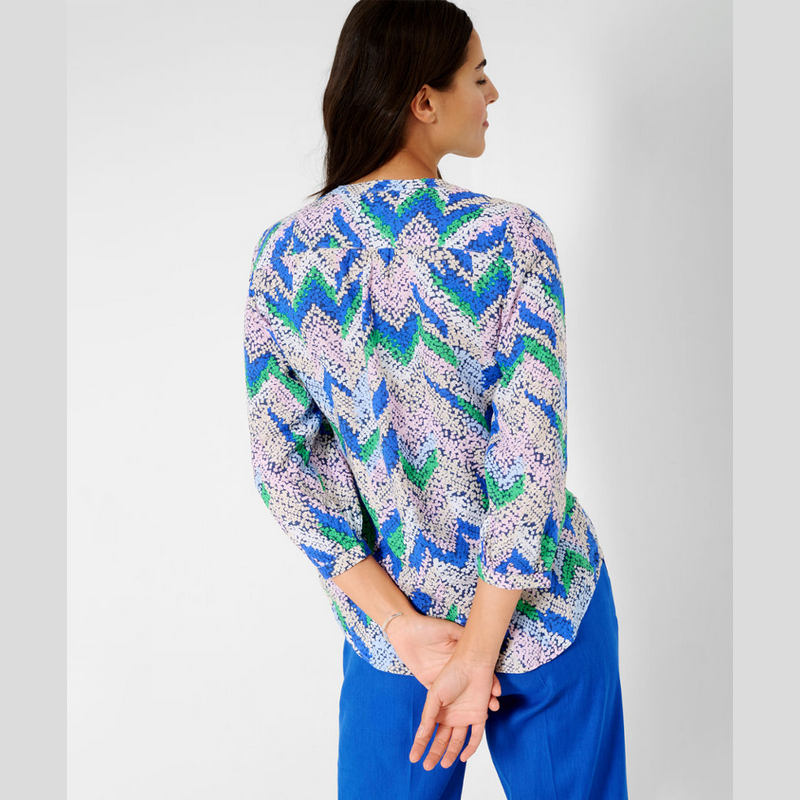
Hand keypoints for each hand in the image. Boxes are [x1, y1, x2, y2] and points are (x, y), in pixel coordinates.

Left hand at [386, 612, 501, 709]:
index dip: (489, 682)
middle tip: (493, 705)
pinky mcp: (430, 683)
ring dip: (468, 707)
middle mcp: (453, 670)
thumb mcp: (448, 629)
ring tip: (479, 715)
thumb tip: (478, 639)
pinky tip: (458, 717)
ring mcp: (442, 679)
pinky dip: (449, 711)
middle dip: (483, 698)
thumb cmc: (427, 627)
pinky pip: (441, 701)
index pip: (478, 672)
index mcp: (459, 657)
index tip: (495, 691)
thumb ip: (462, 634)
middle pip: (472, 688)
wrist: (405, 631)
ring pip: (458, 697)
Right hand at [407, 650, 498, 769]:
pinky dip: (470, 748)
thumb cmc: (451, 674)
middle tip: (427, 767)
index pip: (427, 732)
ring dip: (451, 753)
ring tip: (444, 765)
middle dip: (434, 753)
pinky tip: (463, 757)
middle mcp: (451, 715)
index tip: (413, 758)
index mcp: (438, 710)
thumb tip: (421, 735)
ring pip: (457, 741)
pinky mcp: (478, 716)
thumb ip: (429, 716)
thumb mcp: (435, 696)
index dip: (420, 745)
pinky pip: (475, 736)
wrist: (472, 664)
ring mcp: (464, 716)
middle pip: (442, 739)